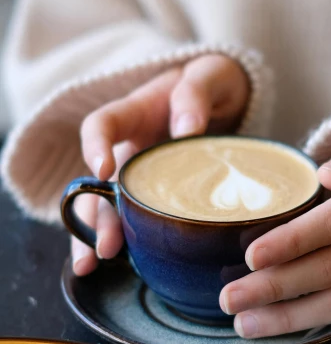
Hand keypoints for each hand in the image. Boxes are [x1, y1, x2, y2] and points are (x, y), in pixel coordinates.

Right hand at [72, 54, 249, 274]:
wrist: (225, 97)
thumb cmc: (214, 82)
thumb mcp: (212, 74)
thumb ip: (195, 92)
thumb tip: (186, 130)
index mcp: (135, 113)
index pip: (101, 124)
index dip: (95, 146)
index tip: (102, 170)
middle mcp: (128, 148)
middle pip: (96, 181)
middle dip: (94, 215)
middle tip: (104, 246)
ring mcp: (139, 175)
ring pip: (106, 207)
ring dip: (97, 236)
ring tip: (93, 267)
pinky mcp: (156, 195)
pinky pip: (135, 219)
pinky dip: (128, 244)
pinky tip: (126, 269)